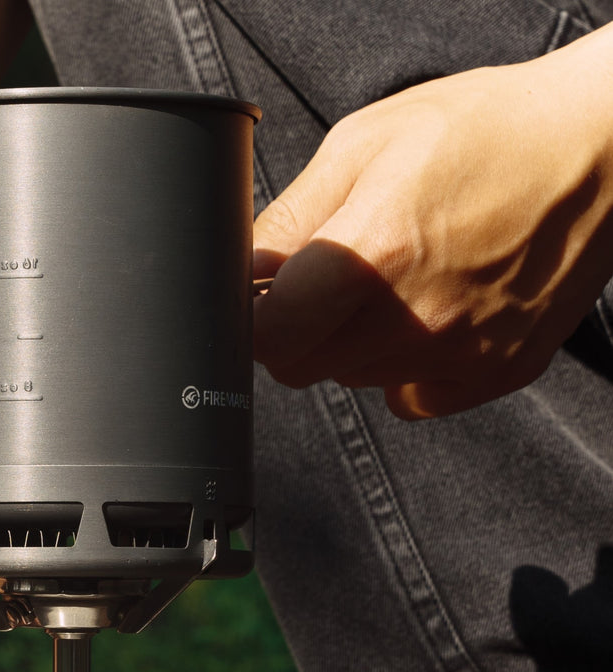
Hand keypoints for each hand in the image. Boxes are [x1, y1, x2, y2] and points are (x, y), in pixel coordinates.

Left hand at [252, 28, 612, 418]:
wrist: (600, 148)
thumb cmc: (482, 132)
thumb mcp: (362, 146)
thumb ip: (287, 219)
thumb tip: (238, 269)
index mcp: (369, 257)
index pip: (266, 340)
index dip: (252, 320)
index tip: (263, 301)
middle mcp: (411, 321)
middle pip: (302, 367)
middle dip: (299, 329)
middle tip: (332, 280)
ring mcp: (456, 355)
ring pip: (353, 379)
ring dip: (353, 344)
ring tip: (399, 279)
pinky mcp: (493, 374)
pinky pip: (409, 396)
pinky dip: (405, 366)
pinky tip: (432, 313)